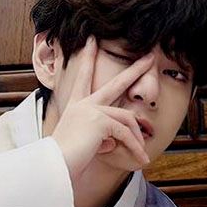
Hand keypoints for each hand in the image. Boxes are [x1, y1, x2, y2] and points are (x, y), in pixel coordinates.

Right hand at [50, 37, 153, 178]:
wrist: (55, 166)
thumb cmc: (67, 159)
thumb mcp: (86, 144)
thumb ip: (101, 137)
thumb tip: (111, 141)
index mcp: (77, 106)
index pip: (84, 78)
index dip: (88, 58)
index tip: (92, 41)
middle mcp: (84, 104)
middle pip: (116, 83)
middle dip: (136, 69)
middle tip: (150, 56)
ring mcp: (92, 110)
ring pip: (127, 119)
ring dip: (137, 139)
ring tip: (143, 157)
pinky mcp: (101, 121)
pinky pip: (126, 134)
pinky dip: (135, 148)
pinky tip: (141, 159)